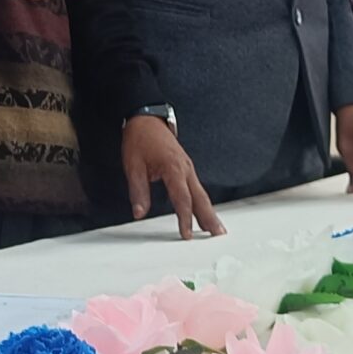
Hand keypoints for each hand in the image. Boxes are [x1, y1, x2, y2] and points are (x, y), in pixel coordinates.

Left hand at [121, 115, 225, 239]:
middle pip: (200, 198)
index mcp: (173, 168)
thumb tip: (139, 212)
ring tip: (217, 229)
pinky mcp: (186, 167)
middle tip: (219, 235)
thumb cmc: (139, 138)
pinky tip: (204, 212)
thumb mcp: (133, 165)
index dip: (185, 218)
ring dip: (210, 212)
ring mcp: (187, 167)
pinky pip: (197, 188)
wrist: (145, 118)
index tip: (187, 235)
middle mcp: (185, 168)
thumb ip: (138, 191)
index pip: (182, 198)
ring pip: (201, 194)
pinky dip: (203, 202)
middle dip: (209, 218)